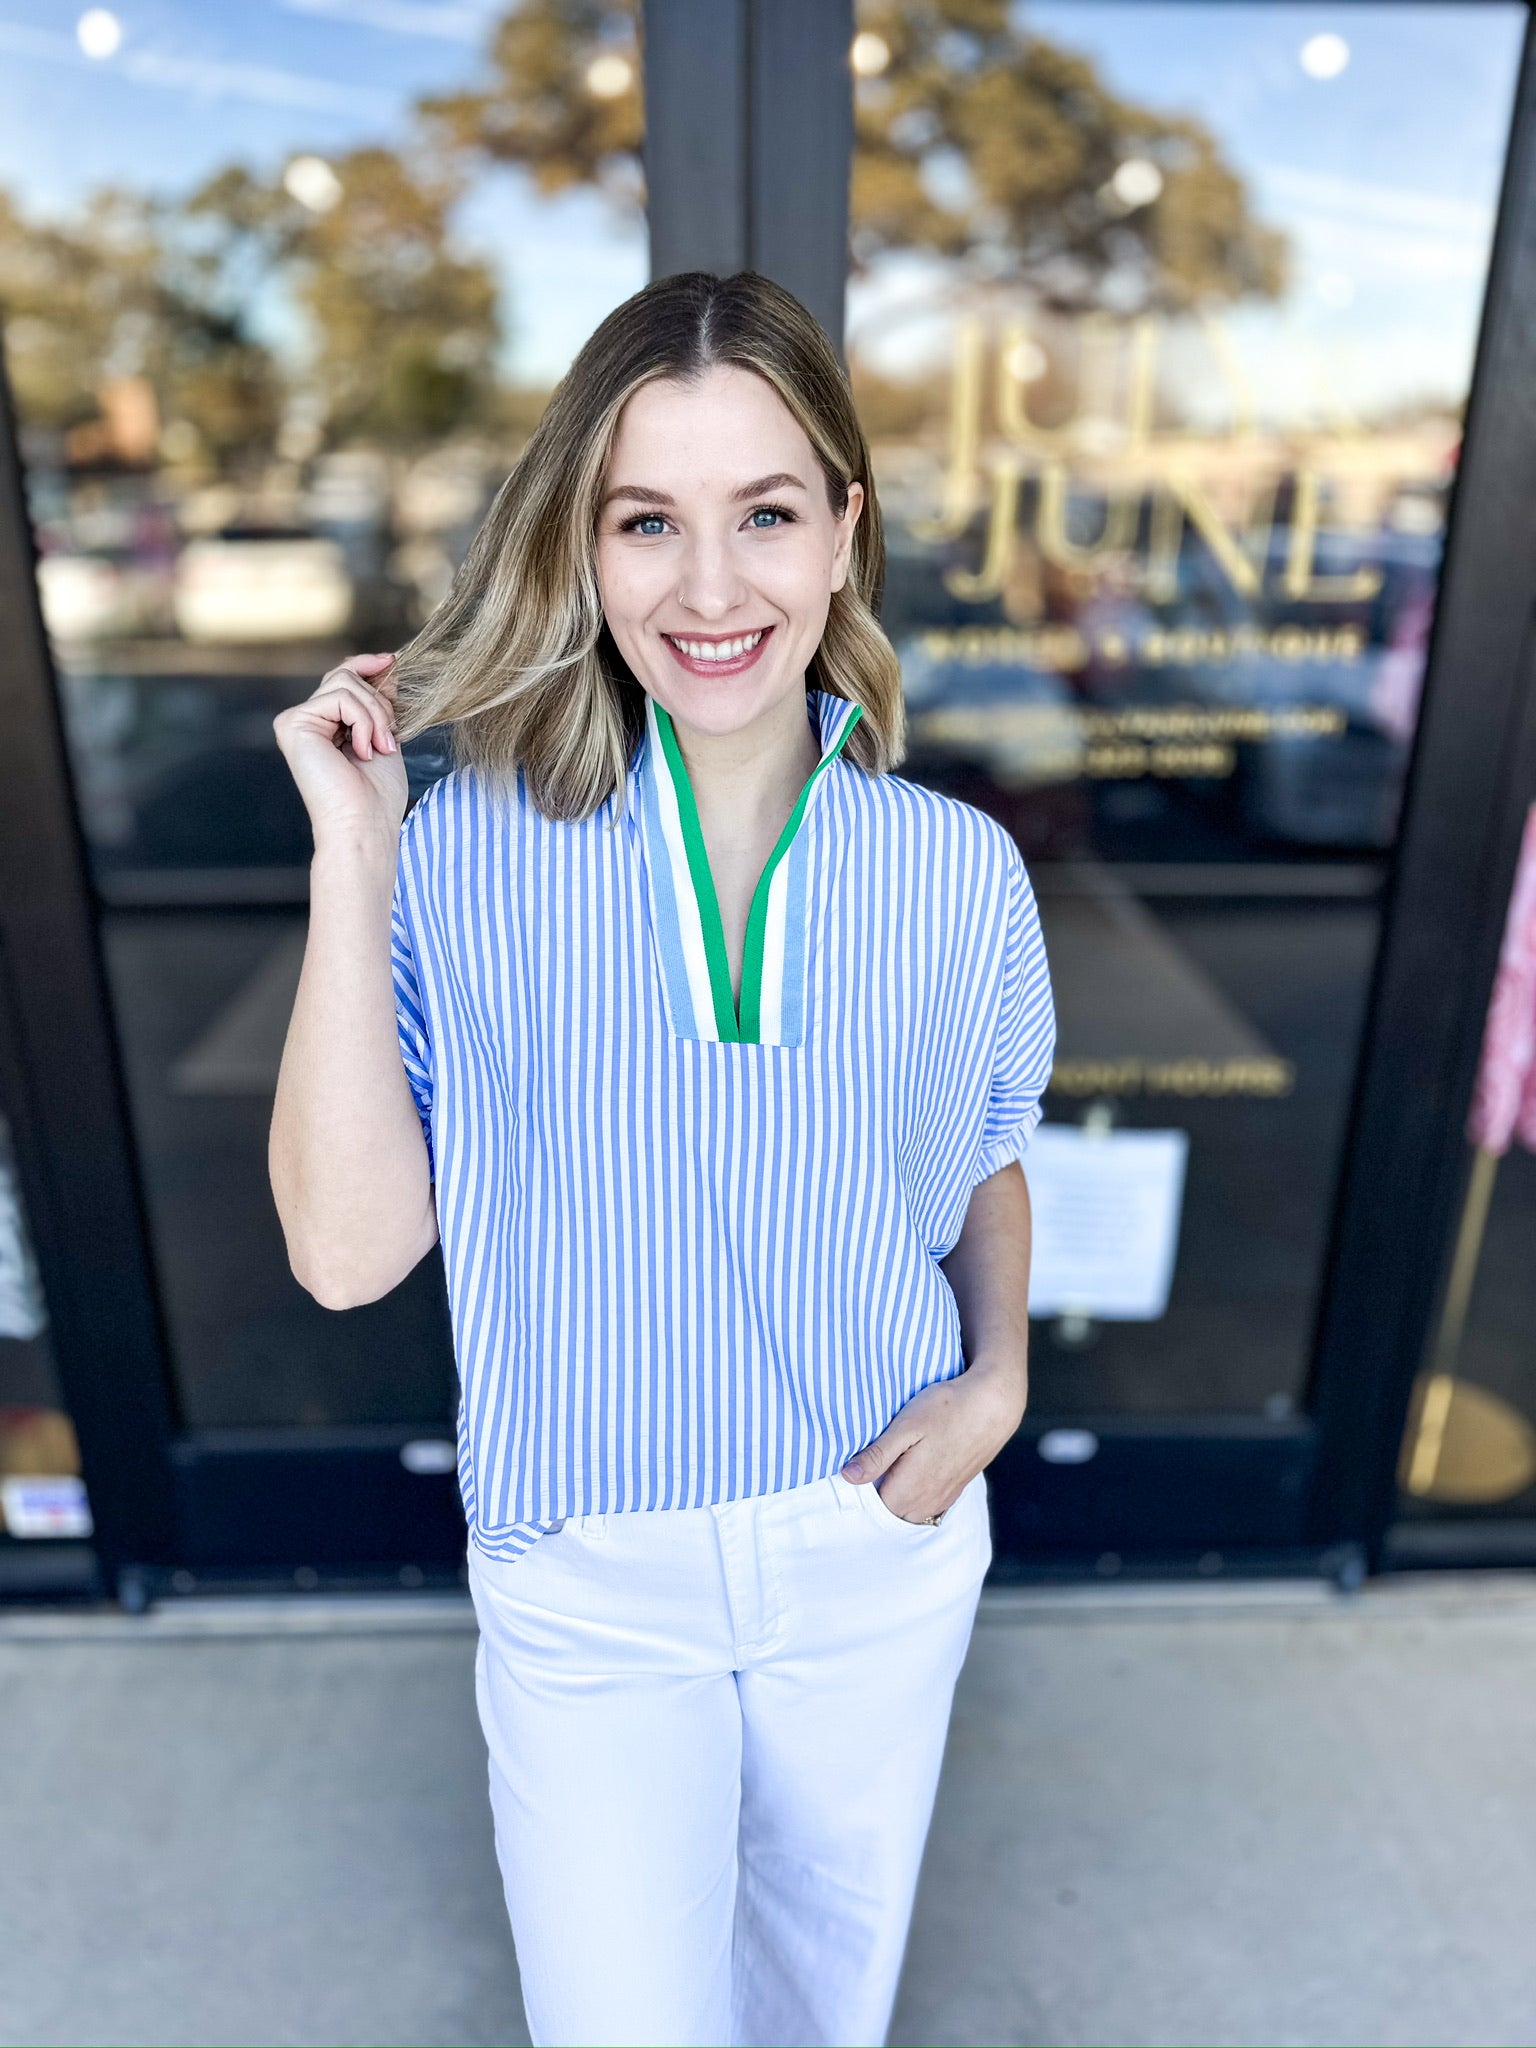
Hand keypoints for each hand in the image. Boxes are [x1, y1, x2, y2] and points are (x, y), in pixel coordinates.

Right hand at [272, 652, 406, 850]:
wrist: (365, 825)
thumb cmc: (377, 794)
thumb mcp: (385, 736)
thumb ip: (380, 703)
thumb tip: (388, 664)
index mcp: (325, 724)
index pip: (344, 677)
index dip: (368, 665)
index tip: (394, 661)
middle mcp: (306, 720)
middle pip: (345, 675)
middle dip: (379, 702)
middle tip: (390, 739)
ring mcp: (296, 721)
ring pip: (344, 682)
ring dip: (374, 715)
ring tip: (378, 748)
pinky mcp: (292, 724)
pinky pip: (339, 697)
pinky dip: (362, 721)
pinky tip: (362, 751)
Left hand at [840, 1355, 1026, 1522]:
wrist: (993, 1406)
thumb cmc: (946, 1409)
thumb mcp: (905, 1426)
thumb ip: (877, 1455)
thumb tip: (848, 1477)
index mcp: (909, 1488)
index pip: (871, 1506)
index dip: (861, 1487)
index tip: (858, 1464)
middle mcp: (926, 1501)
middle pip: (890, 1511)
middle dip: (878, 1494)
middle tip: (873, 1461)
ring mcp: (943, 1498)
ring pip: (909, 1511)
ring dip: (898, 1495)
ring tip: (894, 1464)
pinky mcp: (955, 1490)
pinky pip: (927, 1505)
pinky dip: (916, 1495)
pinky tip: (915, 1469)